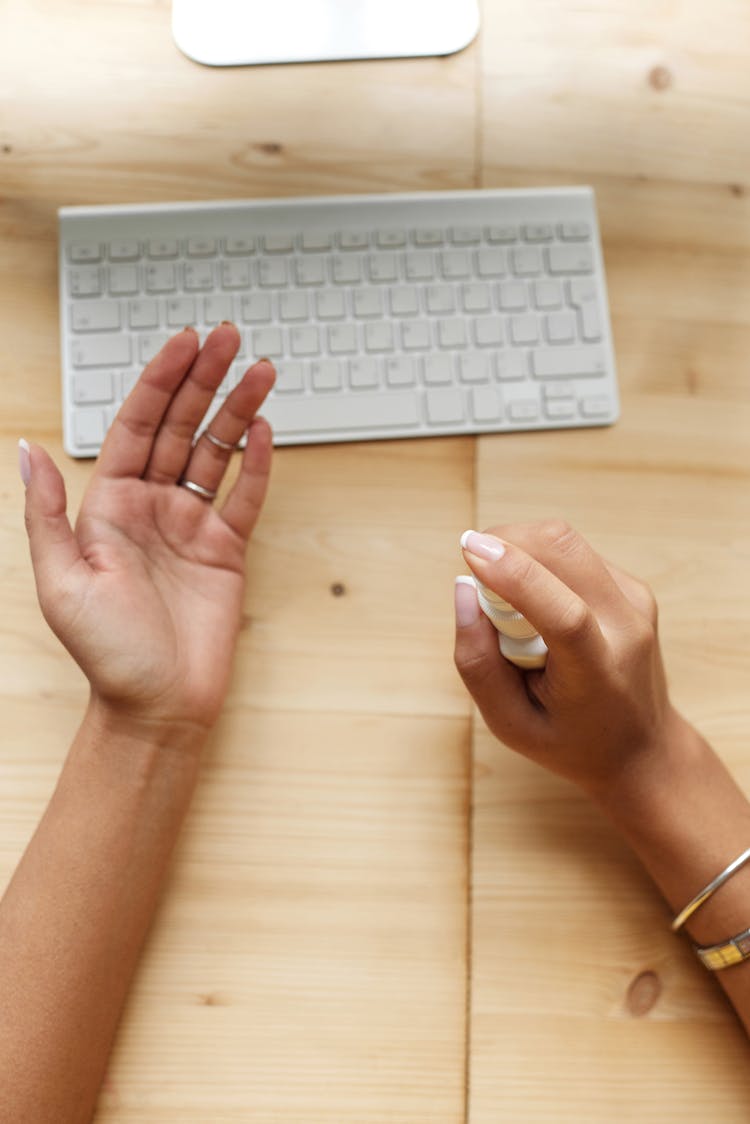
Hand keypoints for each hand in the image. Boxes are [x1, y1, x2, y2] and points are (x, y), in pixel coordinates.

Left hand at [21, 324, 274, 732]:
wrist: (158, 705)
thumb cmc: (107, 652)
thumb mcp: (61, 582)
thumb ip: (48, 513)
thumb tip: (28, 449)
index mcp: (110, 506)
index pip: (137, 426)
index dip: (161, 382)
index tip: (185, 345)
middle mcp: (152, 507)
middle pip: (182, 427)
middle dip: (205, 379)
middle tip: (230, 338)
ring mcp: (192, 526)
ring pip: (218, 452)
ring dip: (238, 410)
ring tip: (261, 372)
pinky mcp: (227, 550)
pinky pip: (246, 496)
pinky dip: (258, 463)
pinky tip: (265, 430)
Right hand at [454, 520, 678, 797]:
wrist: (642, 749)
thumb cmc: (570, 741)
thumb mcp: (509, 725)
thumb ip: (478, 664)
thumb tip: (463, 589)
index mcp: (599, 674)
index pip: (564, 613)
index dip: (516, 575)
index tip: (470, 550)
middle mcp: (627, 628)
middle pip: (563, 550)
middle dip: (505, 542)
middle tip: (475, 573)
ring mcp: (636, 600)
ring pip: (565, 540)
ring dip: (520, 548)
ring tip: (505, 595)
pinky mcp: (633, 585)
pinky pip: (573, 551)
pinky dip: (540, 560)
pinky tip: (536, 600)